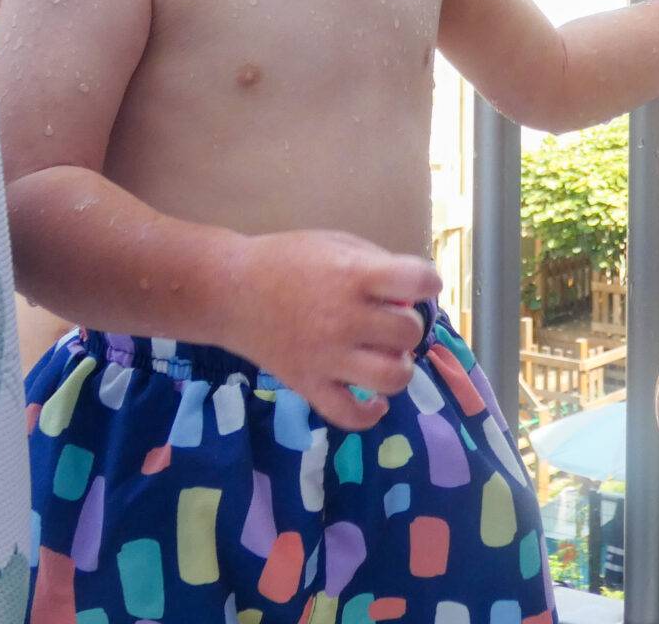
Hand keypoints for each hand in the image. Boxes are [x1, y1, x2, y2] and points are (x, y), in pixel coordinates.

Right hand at [224, 230, 441, 429]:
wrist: (231, 290)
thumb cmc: (288, 260)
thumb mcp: (337, 244)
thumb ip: (378, 265)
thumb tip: (413, 294)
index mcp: (354, 276)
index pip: (417, 282)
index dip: (428, 283)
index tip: (418, 286)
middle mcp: (345, 318)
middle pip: (408, 333)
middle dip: (406, 325)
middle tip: (388, 321)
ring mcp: (327, 357)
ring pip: (392, 378)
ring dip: (398, 367)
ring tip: (384, 356)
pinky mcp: (309, 385)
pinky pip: (350, 415)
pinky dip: (370, 413)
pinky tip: (374, 400)